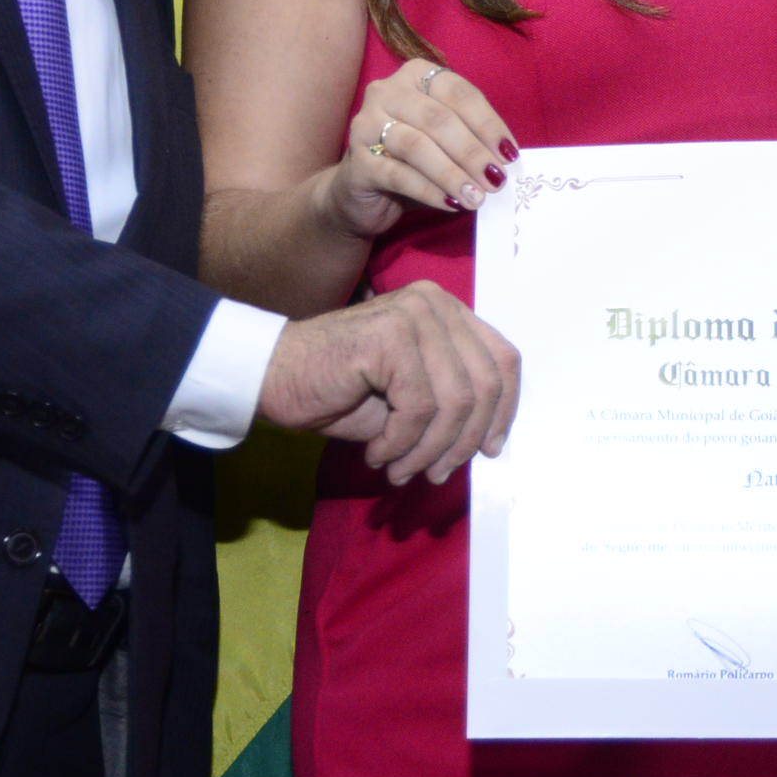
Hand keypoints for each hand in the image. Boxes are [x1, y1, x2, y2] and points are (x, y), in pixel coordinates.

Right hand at [256, 279, 521, 483]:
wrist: (273, 377)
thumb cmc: (341, 390)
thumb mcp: (411, 396)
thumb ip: (453, 402)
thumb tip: (491, 441)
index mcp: (448, 310)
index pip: (504, 360)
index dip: (503, 411)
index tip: (488, 451)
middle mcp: (435, 303)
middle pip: (484, 384)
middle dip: (463, 441)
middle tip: (436, 473)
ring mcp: (414, 314)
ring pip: (454, 402)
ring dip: (429, 450)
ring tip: (401, 469)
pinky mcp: (390, 337)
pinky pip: (418, 408)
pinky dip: (401, 443)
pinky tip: (378, 453)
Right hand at [323, 62, 516, 238]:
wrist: (362, 193)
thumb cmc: (414, 162)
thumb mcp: (445, 143)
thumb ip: (471, 141)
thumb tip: (506, 160)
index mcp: (416, 76)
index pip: (458, 93)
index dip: (488, 124)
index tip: (510, 155)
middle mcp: (387, 92)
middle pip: (438, 118)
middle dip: (472, 151)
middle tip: (496, 180)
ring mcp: (366, 124)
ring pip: (417, 145)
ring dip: (453, 173)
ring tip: (477, 196)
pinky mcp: (357, 162)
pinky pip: (398, 175)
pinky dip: (429, 190)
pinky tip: (451, 203)